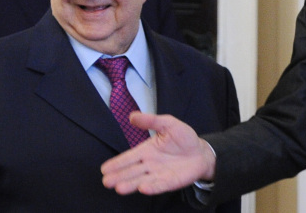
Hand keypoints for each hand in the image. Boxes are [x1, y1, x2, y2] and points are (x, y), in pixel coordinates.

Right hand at [101, 112, 215, 195]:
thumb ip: (151, 120)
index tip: (104, 169)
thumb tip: (132, 116)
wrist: (201, 151)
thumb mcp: (168, 123)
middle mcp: (149, 164)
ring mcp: (159, 174)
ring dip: (131, 184)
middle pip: (132, 171)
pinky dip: (151, 187)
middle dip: (119, 176)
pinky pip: (159, 185)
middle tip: (106, 181)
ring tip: (119, 188)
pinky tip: (143, 188)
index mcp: (146, 150)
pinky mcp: (169, 182)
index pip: (129, 157)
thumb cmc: (183, 137)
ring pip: (141, 180)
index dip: (117, 163)